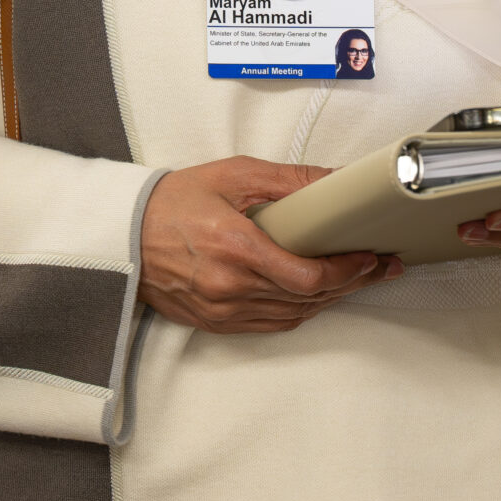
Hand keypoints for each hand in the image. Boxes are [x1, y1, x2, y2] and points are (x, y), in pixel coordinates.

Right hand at [138, 157, 402, 333]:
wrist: (120, 234)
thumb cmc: (173, 201)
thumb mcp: (233, 175)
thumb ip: (289, 181)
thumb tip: (335, 181)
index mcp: (236, 248)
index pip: (308, 276)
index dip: (347, 271)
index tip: (370, 255)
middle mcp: (230, 287)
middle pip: (308, 299)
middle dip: (351, 282)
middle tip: (379, 266)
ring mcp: (222, 310)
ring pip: (293, 316)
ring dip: (328, 300)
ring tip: (355, 278)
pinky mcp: (214, 323)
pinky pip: (269, 324)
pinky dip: (297, 311)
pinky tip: (314, 295)